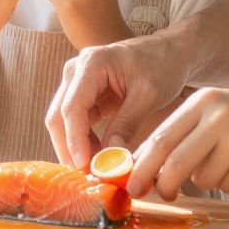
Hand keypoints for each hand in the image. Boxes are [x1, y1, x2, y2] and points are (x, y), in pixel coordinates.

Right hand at [45, 33, 191, 169]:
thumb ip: (127, 124)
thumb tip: (110, 157)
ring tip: (94, 171)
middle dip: (69, 148)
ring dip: (75, 147)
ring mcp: (77, 82)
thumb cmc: (162, 65)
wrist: (170, 52)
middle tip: (85, 176)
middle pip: (59, 116)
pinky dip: (84, 142)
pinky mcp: (84, 95)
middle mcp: (76, 71)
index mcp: (91, 64)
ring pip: (63, 122)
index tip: (84, 165)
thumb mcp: (148, 95)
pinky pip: (76, 122)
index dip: (75, 139)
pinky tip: (98, 158)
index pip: (72, 107)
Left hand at [124, 89, 228, 199]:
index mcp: (201, 102)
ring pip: (202, 177)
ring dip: (207, 181)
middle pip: (175, 161)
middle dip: (161, 184)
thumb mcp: (213, 114)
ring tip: (226, 163)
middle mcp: (218, 114)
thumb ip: (181, 134)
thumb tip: (142, 166)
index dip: (142, 165)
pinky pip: (227, 184)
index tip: (130, 184)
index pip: (161, 138)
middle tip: (160, 196)